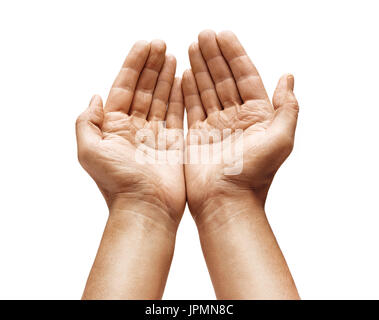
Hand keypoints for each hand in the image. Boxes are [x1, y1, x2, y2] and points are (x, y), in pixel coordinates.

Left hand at [76, 40, 185, 229]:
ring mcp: (155, 135)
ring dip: (166, 77)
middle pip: (144, 89)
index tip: (146, 46)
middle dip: (152, 66)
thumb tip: (95, 98)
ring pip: (161, 99)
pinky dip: (180, 97)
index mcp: (114, 127)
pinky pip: (177, 114)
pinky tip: (183, 80)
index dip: (134, 65)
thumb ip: (87, 122)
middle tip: (162, 45)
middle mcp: (134, 128)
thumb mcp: (89, 150)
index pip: (125, 87)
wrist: (146, 208)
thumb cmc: (117, 183)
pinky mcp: (173, 143)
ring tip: (173, 56)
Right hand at [182, 30, 298, 226]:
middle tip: (203, 35)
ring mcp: (215, 126)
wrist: (225, 202)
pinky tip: (184, 73)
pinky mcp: (197, 135)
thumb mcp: (281, 138)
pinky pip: (192, 107)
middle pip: (224, 79)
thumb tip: (288, 78)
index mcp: (257, 116)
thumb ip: (287, 107)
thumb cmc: (253, 174)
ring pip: (207, 89)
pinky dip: (187, 90)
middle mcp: (236, 118)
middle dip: (214, 56)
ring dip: (200, 68)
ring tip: (192, 46)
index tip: (223, 35)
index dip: (235, 55)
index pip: (245, 76)